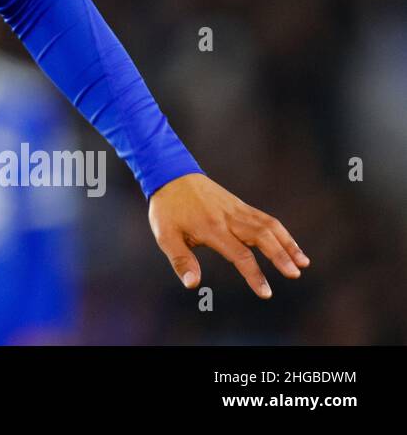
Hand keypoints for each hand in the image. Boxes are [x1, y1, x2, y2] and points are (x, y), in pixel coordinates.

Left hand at [148, 173, 309, 298]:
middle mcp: (229, 218)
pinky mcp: (241, 206)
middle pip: (261, 237)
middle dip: (280, 256)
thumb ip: (181, 260)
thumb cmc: (167, 210)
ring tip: (304, 264)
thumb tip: (192, 285)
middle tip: (295, 274)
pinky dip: (282, 233)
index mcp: (211, 228)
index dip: (254, 275)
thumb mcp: (165, 235)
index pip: (239, 254)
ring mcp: (237, 210)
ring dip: (288, 244)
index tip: (266, 293)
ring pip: (269, 226)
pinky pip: (266, 219)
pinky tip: (293, 247)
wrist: (171, 175)